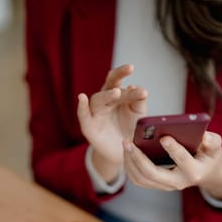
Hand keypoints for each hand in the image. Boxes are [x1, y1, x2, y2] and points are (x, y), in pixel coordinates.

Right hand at [77, 64, 146, 181]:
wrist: (122, 153)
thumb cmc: (129, 130)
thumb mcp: (139, 115)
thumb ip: (139, 102)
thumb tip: (134, 87)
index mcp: (117, 95)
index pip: (121, 81)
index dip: (126, 75)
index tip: (135, 71)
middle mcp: (105, 101)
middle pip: (109, 85)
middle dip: (118, 75)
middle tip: (129, 69)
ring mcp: (96, 113)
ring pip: (98, 100)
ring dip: (107, 95)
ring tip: (116, 92)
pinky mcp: (89, 127)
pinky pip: (83, 115)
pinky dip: (82, 107)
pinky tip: (81, 97)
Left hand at [123, 132, 221, 198]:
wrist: (205, 173)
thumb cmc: (209, 156)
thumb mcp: (215, 147)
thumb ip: (212, 141)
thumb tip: (203, 136)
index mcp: (194, 171)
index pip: (182, 160)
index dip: (174, 149)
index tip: (163, 137)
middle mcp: (178, 182)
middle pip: (153, 174)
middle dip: (138, 158)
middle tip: (128, 141)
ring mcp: (165, 186)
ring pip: (141, 178)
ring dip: (130, 162)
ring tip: (126, 143)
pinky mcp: (156, 185)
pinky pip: (138, 179)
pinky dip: (130, 166)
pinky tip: (127, 151)